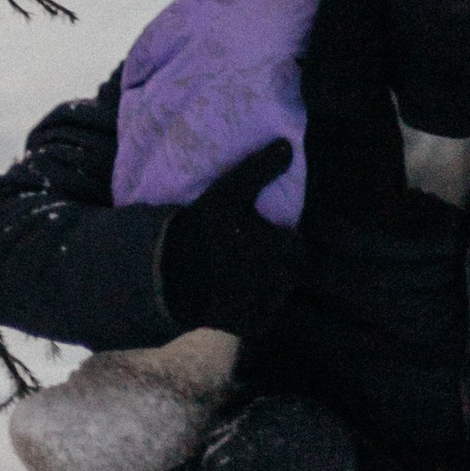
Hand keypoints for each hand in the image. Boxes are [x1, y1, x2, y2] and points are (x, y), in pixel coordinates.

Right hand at [159, 139, 300, 334]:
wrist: (168, 274)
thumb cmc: (202, 228)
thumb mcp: (229, 193)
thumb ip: (260, 170)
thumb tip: (289, 145)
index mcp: (280, 247)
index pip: (301, 247)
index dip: (287, 241)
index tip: (272, 236)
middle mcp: (278, 279)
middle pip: (291, 271)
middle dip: (279, 262)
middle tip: (254, 252)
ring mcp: (265, 305)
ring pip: (278, 293)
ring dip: (268, 284)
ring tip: (243, 272)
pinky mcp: (251, 325)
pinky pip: (264, 315)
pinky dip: (256, 306)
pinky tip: (237, 293)